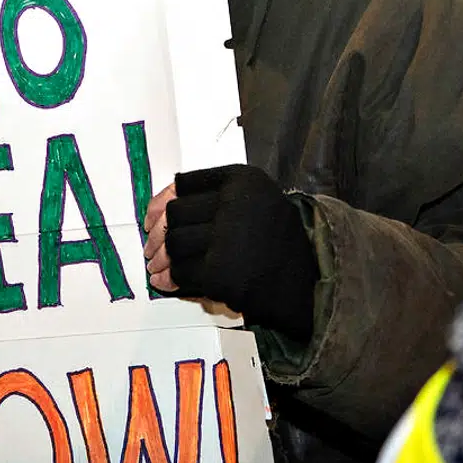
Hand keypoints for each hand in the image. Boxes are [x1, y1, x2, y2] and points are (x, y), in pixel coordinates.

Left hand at [144, 164, 318, 341]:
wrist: (311, 282)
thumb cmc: (276, 240)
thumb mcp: (254, 200)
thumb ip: (212, 196)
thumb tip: (157, 212)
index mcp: (242, 180)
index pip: (183, 185)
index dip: (159, 203)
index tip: (151, 219)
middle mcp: (235, 204)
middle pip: (174, 216)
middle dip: (158, 236)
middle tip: (151, 250)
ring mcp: (228, 240)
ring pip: (174, 244)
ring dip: (161, 259)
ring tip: (157, 267)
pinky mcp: (221, 274)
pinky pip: (181, 272)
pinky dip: (170, 279)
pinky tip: (167, 282)